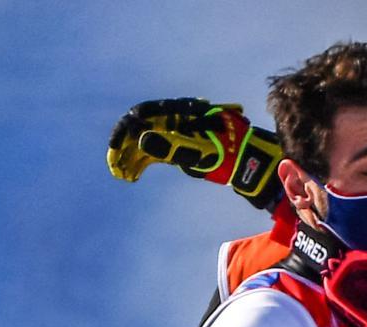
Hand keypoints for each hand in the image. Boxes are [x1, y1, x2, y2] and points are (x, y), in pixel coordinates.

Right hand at [106, 98, 282, 208]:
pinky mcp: (180, 146)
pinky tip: (132, 176)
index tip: (115, 149)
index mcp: (180, 111)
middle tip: (116, 168)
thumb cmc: (230, 153)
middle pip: (140, 128)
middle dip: (125, 147)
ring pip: (145, 141)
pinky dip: (142, 163)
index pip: (142, 114)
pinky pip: (154, 152)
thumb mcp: (201, 152)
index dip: (124, 130)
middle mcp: (176, 119)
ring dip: (131, 157)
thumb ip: (171, 146)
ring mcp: (178, 133)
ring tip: (123, 175)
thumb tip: (141, 139)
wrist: (251, 163)